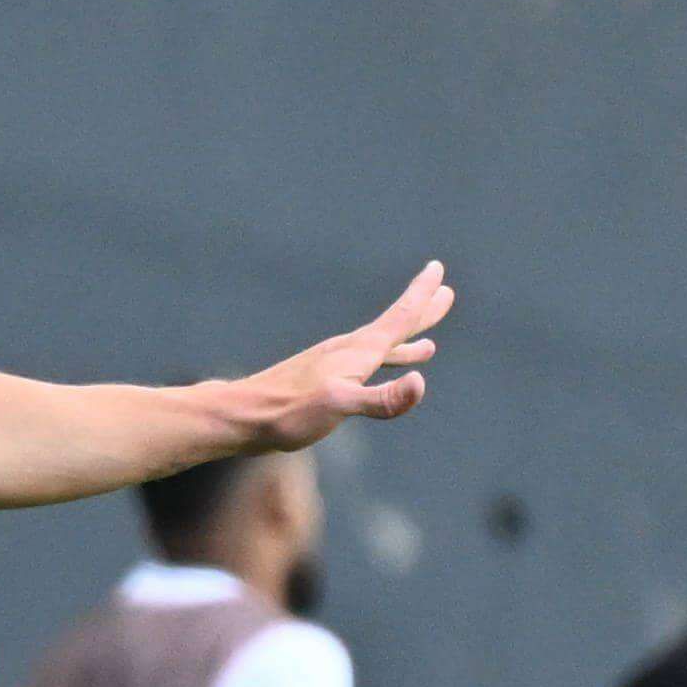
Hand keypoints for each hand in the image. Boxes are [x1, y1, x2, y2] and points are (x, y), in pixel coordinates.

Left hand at [238, 261, 453, 451]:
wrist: (241, 417)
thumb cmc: (289, 413)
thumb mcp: (340, 406)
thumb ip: (381, 398)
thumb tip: (420, 383)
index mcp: (357, 352)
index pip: (398, 318)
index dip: (421, 296)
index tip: (437, 269)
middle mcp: (346, 352)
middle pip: (392, 328)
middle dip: (420, 313)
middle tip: (444, 293)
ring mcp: (331, 366)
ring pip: (377, 350)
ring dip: (403, 344)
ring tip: (426, 346)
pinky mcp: (318, 383)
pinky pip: (358, 369)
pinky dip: (375, 368)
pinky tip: (370, 379)